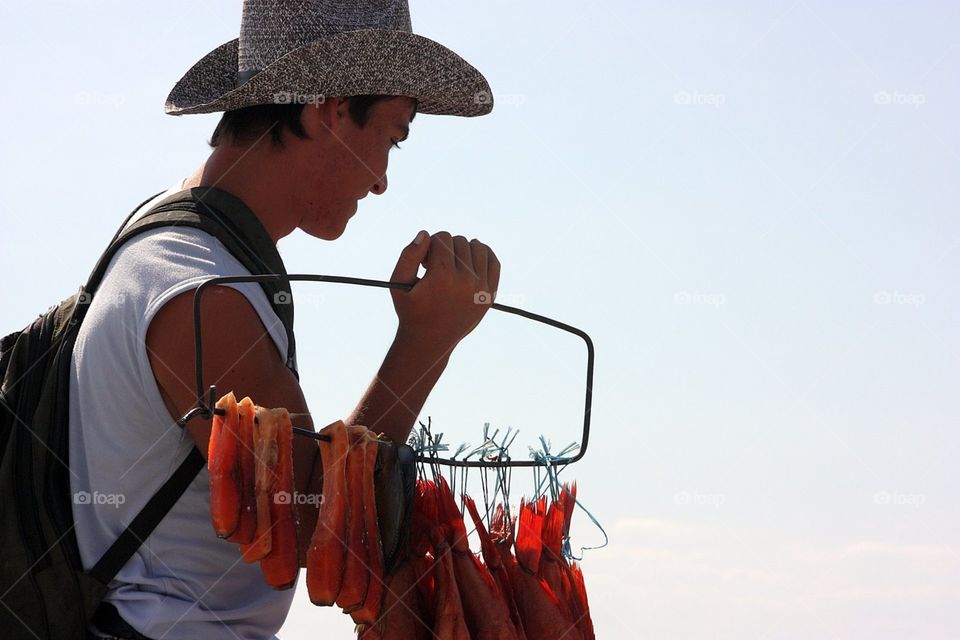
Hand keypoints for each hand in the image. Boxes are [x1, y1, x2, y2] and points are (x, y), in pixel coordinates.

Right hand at [389, 230, 500, 353]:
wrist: (429, 340)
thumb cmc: (411, 310)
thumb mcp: (399, 282)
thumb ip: (409, 255)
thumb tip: (426, 234)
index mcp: (442, 276)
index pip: (443, 238)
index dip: (431, 245)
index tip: (424, 261)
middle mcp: (465, 281)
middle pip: (460, 241)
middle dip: (445, 248)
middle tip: (435, 266)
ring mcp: (481, 289)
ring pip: (478, 247)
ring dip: (463, 250)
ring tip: (451, 264)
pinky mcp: (489, 295)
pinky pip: (493, 262)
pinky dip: (483, 254)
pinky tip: (470, 260)